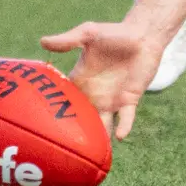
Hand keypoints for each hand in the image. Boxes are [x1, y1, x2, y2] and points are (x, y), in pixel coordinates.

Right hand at [37, 17, 163, 139]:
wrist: (142, 36)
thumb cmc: (113, 33)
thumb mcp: (89, 33)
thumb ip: (68, 40)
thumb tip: (43, 41)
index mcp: (79, 81)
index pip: (63, 100)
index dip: (54, 112)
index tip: (42, 124)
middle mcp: (92, 95)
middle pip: (79, 120)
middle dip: (72, 133)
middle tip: (62, 147)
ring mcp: (110, 100)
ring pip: (101, 125)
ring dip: (97, 138)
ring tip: (90, 153)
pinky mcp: (129, 101)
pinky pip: (125, 119)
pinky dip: (123, 127)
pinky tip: (120, 135)